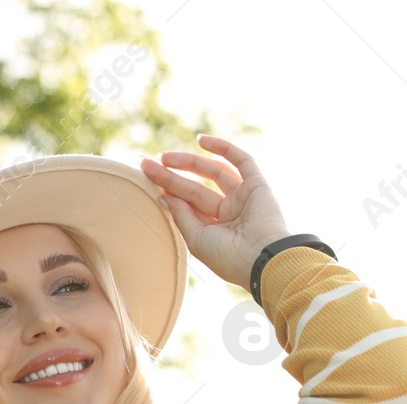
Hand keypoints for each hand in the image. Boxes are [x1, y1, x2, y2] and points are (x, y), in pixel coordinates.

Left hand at [139, 134, 292, 291]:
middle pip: (194, 188)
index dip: (167, 191)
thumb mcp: (196, 239)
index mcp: (214, 229)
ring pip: (213, 173)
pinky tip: (201, 140)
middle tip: (145, 163)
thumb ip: (181, 216)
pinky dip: (223, 148)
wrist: (261, 258)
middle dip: (170, 176)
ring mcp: (243, 197)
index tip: (147, 178)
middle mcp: (228, 212)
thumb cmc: (228, 257)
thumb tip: (163, 197)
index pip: (186, 205)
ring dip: (188, 162)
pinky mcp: (257, 185)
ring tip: (164, 157)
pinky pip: (241, 161)